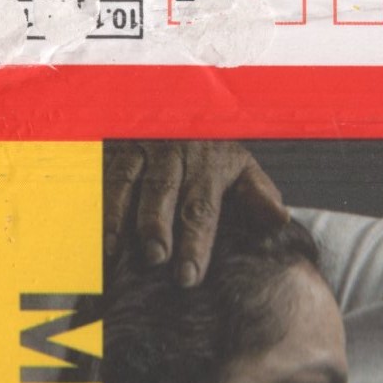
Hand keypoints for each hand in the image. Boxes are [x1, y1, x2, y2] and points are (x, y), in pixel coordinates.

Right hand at [106, 140, 284, 284]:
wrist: (186, 106)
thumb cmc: (216, 154)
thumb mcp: (243, 169)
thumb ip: (259, 195)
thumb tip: (281, 221)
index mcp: (212, 162)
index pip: (202, 206)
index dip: (196, 242)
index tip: (189, 275)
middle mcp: (177, 152)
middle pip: (166, 193)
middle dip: (159, 228)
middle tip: (156, 260)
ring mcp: (146, 148)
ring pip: (132, 181)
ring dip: (124, 217)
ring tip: (119, 252)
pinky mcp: (120, 148)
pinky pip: (108, 176)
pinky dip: (103, 206)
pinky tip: (102, 236)